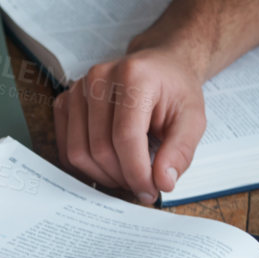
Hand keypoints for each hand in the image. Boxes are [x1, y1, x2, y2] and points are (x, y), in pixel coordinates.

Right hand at [55, 47, 206, 203]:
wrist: (159, 66)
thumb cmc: (175, 90)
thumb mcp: (193, 118)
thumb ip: (180, 151)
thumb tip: (162, 182)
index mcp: (134, 77)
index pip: (125, 137)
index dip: (137, 172)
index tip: (151, 191)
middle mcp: (99, 78)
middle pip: (99, 148)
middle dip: (122, 177)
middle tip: (142, 185)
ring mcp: (78, 88)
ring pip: (78, 151)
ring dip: (103, 175)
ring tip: (127, 175)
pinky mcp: (66, 100)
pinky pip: (66, 146)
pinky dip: (86, 166)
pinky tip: (109, 165)